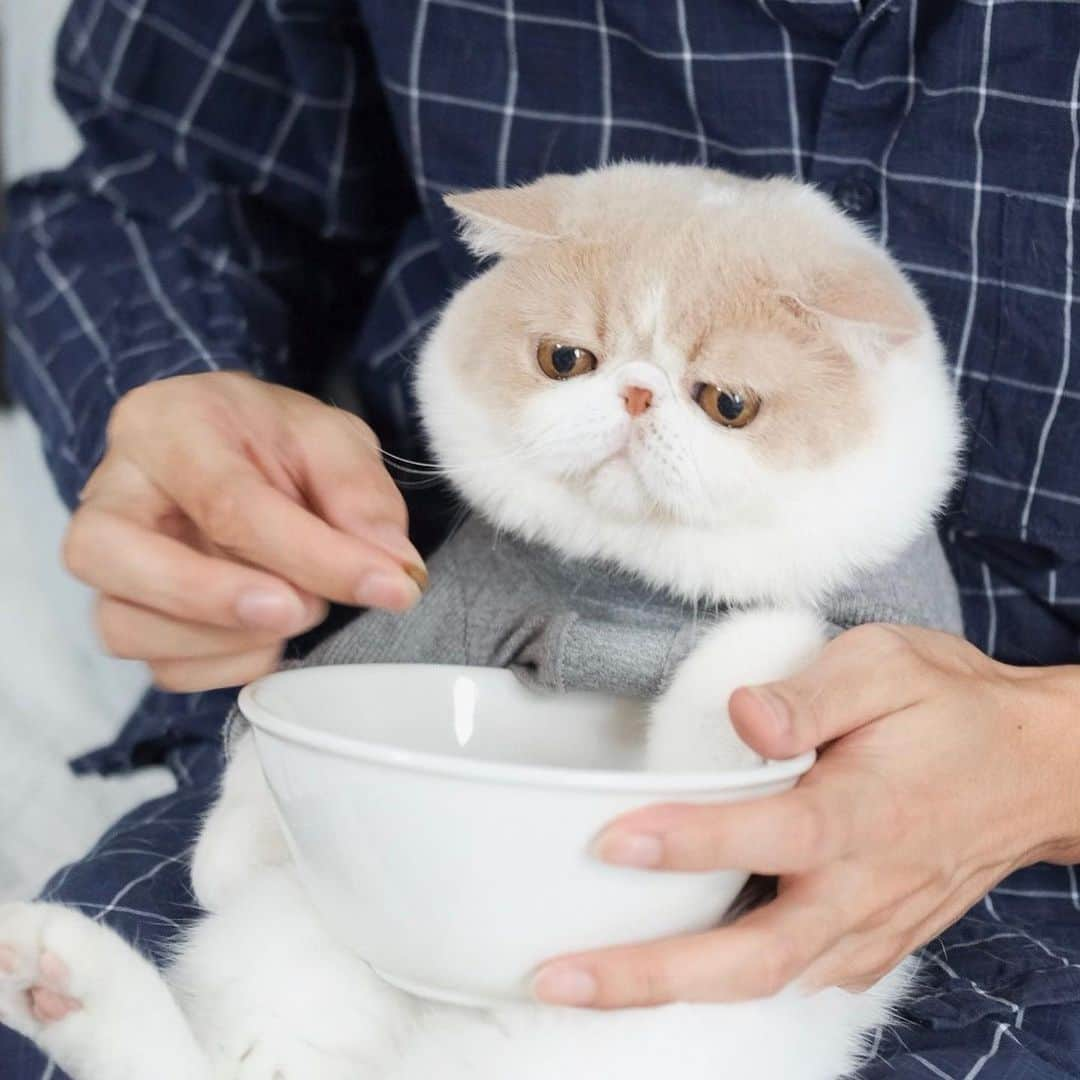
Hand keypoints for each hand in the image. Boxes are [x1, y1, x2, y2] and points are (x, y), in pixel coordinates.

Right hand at [65, 372, 424, 691]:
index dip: (313, 555)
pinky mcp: (128, 615)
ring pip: (126, 626)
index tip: (387, 586)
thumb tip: (394, 568)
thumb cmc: (279, 440)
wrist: (244, 449)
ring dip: (229, 639)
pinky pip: (163, 667)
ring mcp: (109, 562)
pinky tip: (272, 635)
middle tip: (303, 609)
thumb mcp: (333, 439)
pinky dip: (228, 666)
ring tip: (300, 608)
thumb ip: (361, 495)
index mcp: (165, 425)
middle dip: (217, 600)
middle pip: (112, 556)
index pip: (226, 501)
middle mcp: (113, 492)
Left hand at [533, 624, 1079, 1007]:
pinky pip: (796, 975)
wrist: (1034, 769)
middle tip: (560, 977)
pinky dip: (729, 984)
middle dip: (650, 976)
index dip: (689, 841)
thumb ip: (812, 694)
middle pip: (751, 957)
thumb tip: (742, 714)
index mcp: (863, 810)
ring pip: (765, 979)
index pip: (768, 835)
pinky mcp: (872, 941)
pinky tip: (671, 968)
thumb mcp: (887, 665)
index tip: (610, 841)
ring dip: (674, 991)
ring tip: (587, 985)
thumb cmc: (952, 708)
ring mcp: (869, 925)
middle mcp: (863, 885)